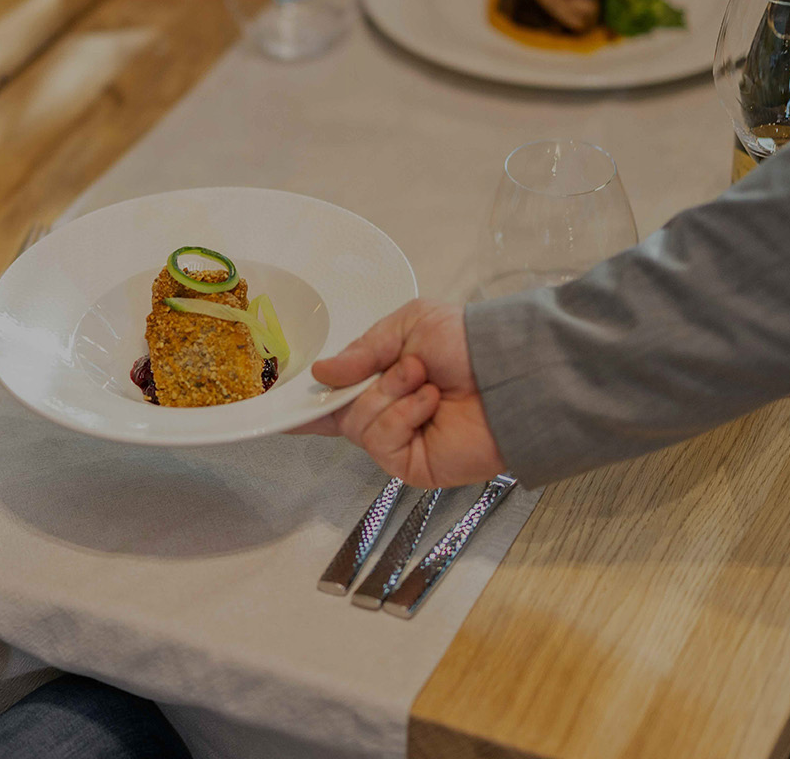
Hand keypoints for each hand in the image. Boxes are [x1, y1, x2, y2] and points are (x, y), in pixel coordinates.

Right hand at [292, 299, 505, 487]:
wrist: (510, 373)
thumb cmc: (468, 344)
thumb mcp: (409, 324)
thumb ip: (362, 349)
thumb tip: (321, 373)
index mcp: (381, 380)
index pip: (334, 399)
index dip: (308, 403)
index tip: (280, 406)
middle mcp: (385, 414)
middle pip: (340, 410)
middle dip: (370, 383)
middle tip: (411, 368)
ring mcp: (397, 442)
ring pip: (358, 423)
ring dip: (392, 395)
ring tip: (428, 383)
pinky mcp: (410, 465)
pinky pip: (382, 441)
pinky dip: (404, 415)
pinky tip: (432, 404)